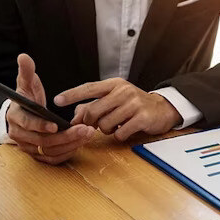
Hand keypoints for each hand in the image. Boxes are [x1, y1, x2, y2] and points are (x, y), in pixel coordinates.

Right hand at [7, 54, 94, 164]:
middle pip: (42, 141)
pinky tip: (81, 142)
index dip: (40, 125)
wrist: (21, 116)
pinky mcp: (38, 155)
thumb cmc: (26, 99)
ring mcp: (28, 147)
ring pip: (50, 151)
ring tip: (88, 134)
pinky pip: (54, 158)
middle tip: (85, 129)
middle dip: (65, 136)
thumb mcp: (26, 84)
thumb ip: (26, 72)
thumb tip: (24, 56)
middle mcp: (20, 136)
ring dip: (70, 144)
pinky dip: (68, 152)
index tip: (55, 125)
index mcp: (15, 118)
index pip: (27, 124)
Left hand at [54, 78, 181, 141]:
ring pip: (104, 124)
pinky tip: (125, 130)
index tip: (57, 100)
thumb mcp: (115, 99)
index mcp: (115, 84)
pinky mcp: (141, 118)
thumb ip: (94, 105)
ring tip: (116, 125)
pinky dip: (119, 135)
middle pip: (93, 111)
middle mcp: (124, 91)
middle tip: (96, 125)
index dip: (72, 95)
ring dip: (106, 130)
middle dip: (90, 122)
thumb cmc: (135, 105)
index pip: (89, 88)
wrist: (163, 109)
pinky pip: (119, 133)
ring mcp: (134, 104)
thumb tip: (74, 117)